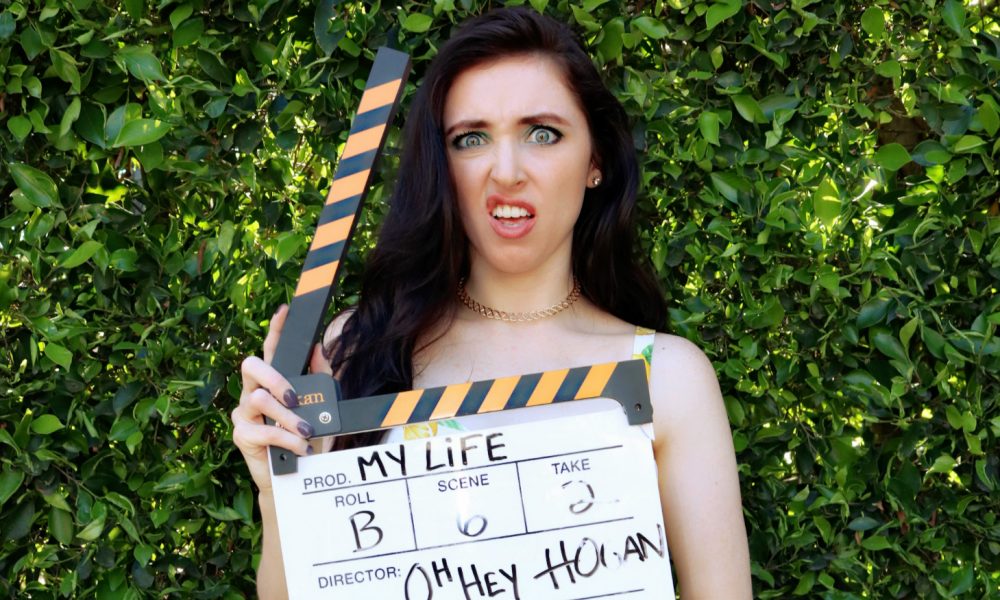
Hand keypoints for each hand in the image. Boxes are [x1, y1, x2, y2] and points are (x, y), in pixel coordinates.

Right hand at [230, 304, 330, 492]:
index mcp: (272, 381)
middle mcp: (254, 392)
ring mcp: (244, 413)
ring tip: (308, 432)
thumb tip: (319, 348)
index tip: (285, 310)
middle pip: (251, 366)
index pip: (271, 349)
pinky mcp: (241, 435)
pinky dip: (287, 439)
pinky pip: (263, 430)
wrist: (294, 477)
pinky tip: (302, 447)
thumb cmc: (306, 438)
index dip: (276, 329)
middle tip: (294, 396)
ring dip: (289, 418)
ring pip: (259, 400)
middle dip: (273, 377)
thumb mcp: (320, 408)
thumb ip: (320, 379)